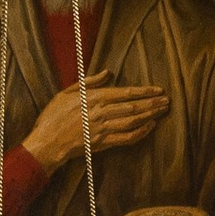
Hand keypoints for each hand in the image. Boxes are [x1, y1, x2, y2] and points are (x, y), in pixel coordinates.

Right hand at [20, 80, 164, 172]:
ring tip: (163, 111)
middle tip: (167, 101)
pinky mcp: (103, 143)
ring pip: (133, 121)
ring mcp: (103, 129)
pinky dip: (141, 133)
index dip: (144, 92)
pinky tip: (151, 127)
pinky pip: (127, 138)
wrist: (46, 142)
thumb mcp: (66, 93)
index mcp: (93, 98)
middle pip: (133, 107)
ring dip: (150, 116)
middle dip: (152, 103)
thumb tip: (107, 72)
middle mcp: (101, 113)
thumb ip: (89, 82)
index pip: (125, 93)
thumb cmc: (53, 116)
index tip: (158, 90)